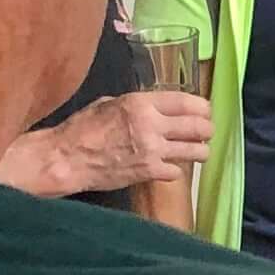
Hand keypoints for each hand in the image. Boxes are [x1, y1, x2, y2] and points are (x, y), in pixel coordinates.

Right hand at [0, 90, 210, 197]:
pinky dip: (176, 170)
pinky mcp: (149, 172)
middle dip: (207, 129)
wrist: (67, 159)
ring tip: (199, 151)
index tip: (205, 111)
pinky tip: (170, 167)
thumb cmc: (82, 128)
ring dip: (200, 151)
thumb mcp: (109, 103)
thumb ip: (136, 105)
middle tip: (207, 132)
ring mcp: (153, 151)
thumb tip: (154, 108)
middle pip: (197, 126)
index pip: (186, 101)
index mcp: (141, 103)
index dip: (202, 107)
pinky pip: (176, 172)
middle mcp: (152, 125)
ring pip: (194, 151)